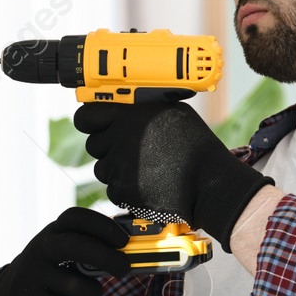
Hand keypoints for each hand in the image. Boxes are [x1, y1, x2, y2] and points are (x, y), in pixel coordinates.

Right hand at [0, 207, 132, 295]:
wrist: (18, 289)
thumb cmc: (60, 264)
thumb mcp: (69, 246)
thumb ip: (96, 243)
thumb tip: (137, 245)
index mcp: (55, 230)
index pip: (76, 217)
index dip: (103, 226)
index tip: (124, 240)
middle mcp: (42, 248)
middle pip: (75, 246)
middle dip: (106, 257)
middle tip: (124, 269)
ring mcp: (34, 274)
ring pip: (77, 286)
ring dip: (94, 293)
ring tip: (92, 293)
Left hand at [73, 101, 273, 254]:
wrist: (209, 181)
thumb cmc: (196, 146)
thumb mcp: (172, 111)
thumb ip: (140, 109)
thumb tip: (119, 106)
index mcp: (129, 114)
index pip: (86, 116)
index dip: (90, 122)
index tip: (97, 126)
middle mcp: (120, 137)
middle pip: (94, 144)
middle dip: (108, 148)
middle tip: (133, 151)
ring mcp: (119, 165)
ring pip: (103, 168)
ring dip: (118, 169)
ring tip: (147, 167)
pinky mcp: (122, 189)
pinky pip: (113, 189)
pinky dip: (127, 188)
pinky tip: (149, 183)